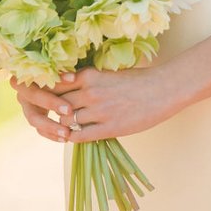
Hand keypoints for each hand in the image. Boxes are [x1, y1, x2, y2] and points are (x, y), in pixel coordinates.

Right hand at [10, 75, 78, 143]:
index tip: (73, 79)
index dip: (55, 78)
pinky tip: (65, 138)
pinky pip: (39, 129)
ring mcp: (26, 106)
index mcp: (27, 75)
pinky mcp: (33, 118)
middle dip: (51, 103)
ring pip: (34, 119)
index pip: (39, 74)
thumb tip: (73, 77)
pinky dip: (52, 134)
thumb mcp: (61, 71)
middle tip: (69, 110)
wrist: (57, 84)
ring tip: (67, 133)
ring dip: (51, 126)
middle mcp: (23, 91)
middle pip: (33, 97)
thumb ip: (63, 74)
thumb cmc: (61, 73)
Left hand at [47, 63, 179, 143]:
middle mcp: (91, 92)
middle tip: (51, 115)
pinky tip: (73, 136)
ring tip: (64, 127)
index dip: (49, 92)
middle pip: (58, 104)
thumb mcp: (109, 73)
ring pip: (67, 121)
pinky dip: (72, 137)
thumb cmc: (138, 80)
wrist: (164, 89)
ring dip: (64, 125)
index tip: (46, 96)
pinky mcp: (109, 128)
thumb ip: (89, 80)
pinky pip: (80, 136)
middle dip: (53, 110)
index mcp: (90, 76)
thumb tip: (69, 84)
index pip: (57, 84)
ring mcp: (99, 111)